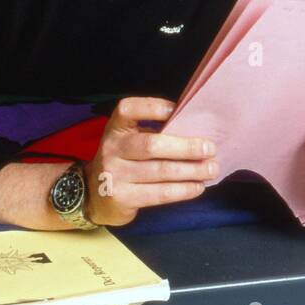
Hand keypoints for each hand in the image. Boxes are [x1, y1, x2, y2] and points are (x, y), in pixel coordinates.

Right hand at [85, 97, 216, 226]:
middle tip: (210, 149)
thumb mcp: (128, 140)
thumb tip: (194, 127)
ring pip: (160, 171)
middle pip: (152, 145)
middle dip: (185, 147)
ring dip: (191, 170)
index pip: (128, 110)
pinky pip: (159, 193)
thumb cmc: (124, 161)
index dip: (152, 107)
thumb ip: (151, 131)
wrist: (94, 195)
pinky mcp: (123, 198)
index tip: (176, 109)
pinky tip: (197, 187)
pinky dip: (183, 190)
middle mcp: (111, 148)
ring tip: (211, 169)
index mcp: (115, 128)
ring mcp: (115, 174)